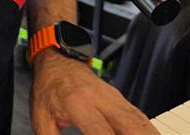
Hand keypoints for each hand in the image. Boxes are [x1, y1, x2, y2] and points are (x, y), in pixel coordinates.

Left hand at [30, 50, 158, 134]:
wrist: (58, 61)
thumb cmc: (49, 89)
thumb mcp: (41, 118)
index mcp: (77, 104)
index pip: (100, 132)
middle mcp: (101, 98)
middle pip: (129, 125)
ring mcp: (114, 97)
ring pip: (139, 120)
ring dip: (147, 134)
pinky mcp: (120, 99)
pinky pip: (139, 117)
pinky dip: (148, 129)